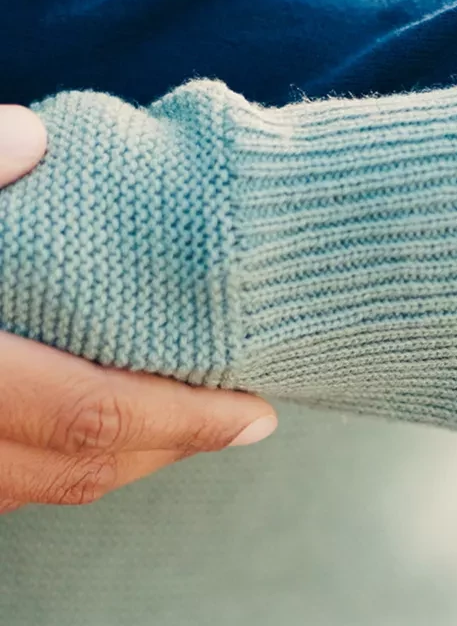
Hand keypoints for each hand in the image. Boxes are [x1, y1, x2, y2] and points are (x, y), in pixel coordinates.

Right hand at [0, 105, 277, 511]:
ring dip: (128, 454)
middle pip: (83, 465)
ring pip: (46, 485)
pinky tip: (105, 420)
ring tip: (192, 419)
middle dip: (175, 443)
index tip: (262, 416)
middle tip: (247, 420)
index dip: (188, 421)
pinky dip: (68, 456)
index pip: (92, 415)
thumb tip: (37, 139)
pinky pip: (9, 482)